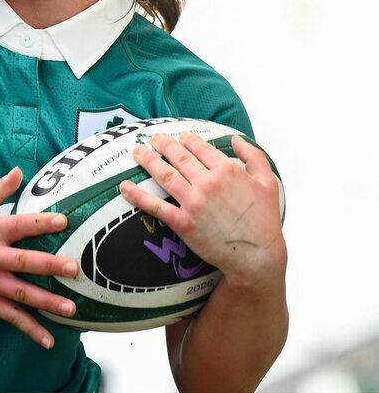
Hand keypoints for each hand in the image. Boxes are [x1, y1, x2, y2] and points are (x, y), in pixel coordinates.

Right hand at [0, 167, 79, 347]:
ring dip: (47, 302)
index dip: (41, 222)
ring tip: (71, 308)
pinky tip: (49, 340)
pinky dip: (31, 329)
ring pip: (22, 294)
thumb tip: (19, 171)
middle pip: (24, 262)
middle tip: (74, 268)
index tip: (63, 221)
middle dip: (50, 266)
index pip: (19, 225)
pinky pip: (12, 318)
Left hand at [119, 132, 285, 285]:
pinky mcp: (182, 223)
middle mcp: (208, 183)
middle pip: (179, 157)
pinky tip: (124, 186)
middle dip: (164, 145)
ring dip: (148, 161)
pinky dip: (137, 195)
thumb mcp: (268, 182)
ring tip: (137, 152)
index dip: (187, 139)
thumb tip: (235, 139)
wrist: (256, 255)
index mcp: (228, 170)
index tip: (179, 136)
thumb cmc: (264, 220)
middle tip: (153, 138)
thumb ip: (253, 156)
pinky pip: (155, 206)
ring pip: (164, 175)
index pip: (200, 148)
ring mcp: (193, 202)